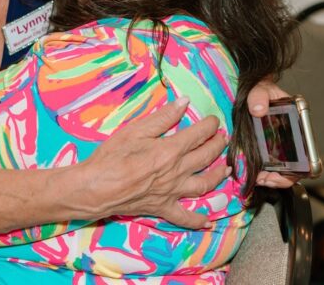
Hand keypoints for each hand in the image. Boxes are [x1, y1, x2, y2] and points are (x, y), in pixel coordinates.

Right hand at [81, 98, 228, 229]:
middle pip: (205, 157)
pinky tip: (208, 221)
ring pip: (204, 185)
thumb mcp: (135, 130)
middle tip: (223, 138)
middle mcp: (177, 172)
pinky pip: (185, 217)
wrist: (97, 187)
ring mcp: (172, 192)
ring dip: (218, 176)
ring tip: (226, 169)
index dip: (210, 126)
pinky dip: (198, 220)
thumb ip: (162, 117)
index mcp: (170, 150)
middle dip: (218, 145)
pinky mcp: (163, 208)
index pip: (198, 135)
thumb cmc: (112, 157)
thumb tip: (184, 102)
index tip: (214, 120)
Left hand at [248, 79, 299, 188]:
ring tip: (258, 179)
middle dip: (281, 179)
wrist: (250, 92)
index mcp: (298, 127)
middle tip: (265, 179)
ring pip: (282, 173)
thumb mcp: (261, 89)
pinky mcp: (265, 152)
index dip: (302, 168)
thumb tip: (258, 110)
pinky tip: (253, 174)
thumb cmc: (261, 89)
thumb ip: (259, 95)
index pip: (309, 155)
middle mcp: (292, 141)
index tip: (285, 172)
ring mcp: (279, 148)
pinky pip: (268, 169)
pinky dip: (262, 175)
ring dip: (271, 180)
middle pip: (296, 170)